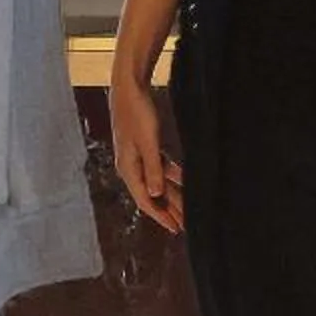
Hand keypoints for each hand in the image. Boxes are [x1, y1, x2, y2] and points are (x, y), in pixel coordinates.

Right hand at [109, 75, 183, 233]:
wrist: (129, 87)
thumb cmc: (137, 112)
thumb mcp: (148, 144)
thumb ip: (153, 170)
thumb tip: (154, 195)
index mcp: (128, 167)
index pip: (145, 200)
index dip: (161, 216)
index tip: (176, 229)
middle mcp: (130, 165)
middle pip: (152, 194)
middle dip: (169, 210)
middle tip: (186, 225)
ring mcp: (137, 155)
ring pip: (157, 181)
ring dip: (172, 194)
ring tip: (187, 208)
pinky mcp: (144, 146)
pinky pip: (159, 167)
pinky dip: (171, 176)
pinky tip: (183, 181)